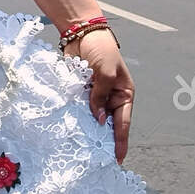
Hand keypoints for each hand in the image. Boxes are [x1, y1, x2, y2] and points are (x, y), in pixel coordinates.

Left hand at [73, 30, 132, 164]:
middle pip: (107, 123)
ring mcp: (95, 95)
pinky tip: (70, 130)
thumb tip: (98, 119)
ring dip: (87, 129)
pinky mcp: (81, 91)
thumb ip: (100, 96)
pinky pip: (79, 107)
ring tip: (82, 150)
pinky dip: (76, 117)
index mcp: (124, 94)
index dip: (120, 141)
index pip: (123, 122)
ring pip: (92, 117)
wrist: (81, 32)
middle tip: (97, 161)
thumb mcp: (105, 73)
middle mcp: (110, 97)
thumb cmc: (101, 50)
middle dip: (102, 139)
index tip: (117, 159)